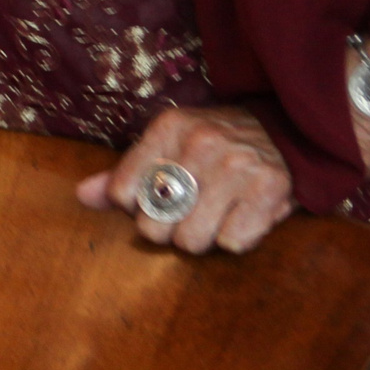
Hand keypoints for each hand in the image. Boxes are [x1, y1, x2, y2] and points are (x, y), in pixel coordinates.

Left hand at [79, 104, 297, 254]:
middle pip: (153, 225)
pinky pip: (232, 242)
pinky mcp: (270, 187)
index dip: (136, 207)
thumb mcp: (168, 146)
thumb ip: (124, 173)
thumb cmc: (216, 144)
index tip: (157, 198)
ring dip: (202, 237)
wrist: (286, 130)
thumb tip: (82, 195)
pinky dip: (236, 238)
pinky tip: (242, 214)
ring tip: (215, 214)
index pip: (123, 192)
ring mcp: (238, 164)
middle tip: (189, 211)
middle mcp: (201, 142)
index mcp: (168, 127)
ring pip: (191, 240)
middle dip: (168, 229)